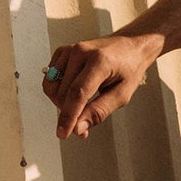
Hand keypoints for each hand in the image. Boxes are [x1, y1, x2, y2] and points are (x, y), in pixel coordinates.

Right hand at [41, 34, 159, 138]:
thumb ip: (99, 112)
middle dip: (69, 113)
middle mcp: (81, 52)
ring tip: (80, 104)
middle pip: (63, 94)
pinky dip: (58, 91)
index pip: (77, 93)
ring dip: (62, 103)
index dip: (68, 116)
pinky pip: (50, 79)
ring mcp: (70, 50)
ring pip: (52, 88)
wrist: (130, 46)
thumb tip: (78, 128)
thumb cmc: (129, 69)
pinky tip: (73, 91)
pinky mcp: (62, 51)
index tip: (62, 134)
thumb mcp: (122, 95)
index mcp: (100, 61)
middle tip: (84, 121)